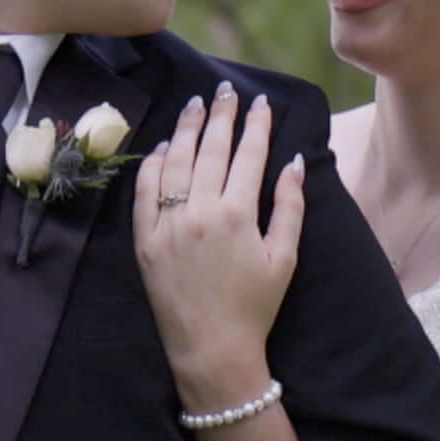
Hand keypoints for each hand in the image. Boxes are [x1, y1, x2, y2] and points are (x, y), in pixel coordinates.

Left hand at [134, 85, 304, 411]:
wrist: (212, 350)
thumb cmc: (254, 306)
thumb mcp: (284, 258)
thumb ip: (289, 207)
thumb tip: (294, 163)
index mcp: (238, 215)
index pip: (248, 156)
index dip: (256, 126)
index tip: (260, 103)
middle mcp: (200, 213)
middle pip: (210, 150)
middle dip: (221, 115)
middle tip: (225, 90)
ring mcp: (168, 225)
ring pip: (175, 162)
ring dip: (186, 130)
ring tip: (195, 106)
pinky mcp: (145, 241)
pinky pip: (145, 192)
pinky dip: (153, 165)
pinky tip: (163, 147)